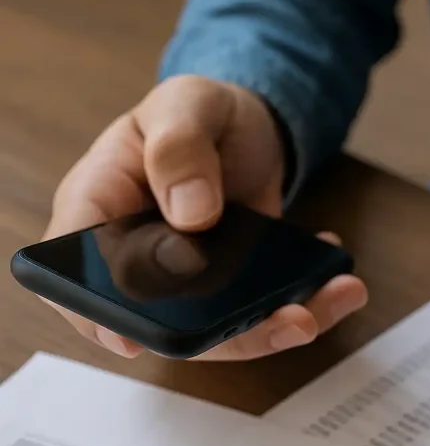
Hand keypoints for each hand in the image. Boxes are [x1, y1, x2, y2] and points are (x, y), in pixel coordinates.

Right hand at [45, 75, 367, 359]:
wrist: (245, 123)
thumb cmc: (197, 111)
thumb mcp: (187, 104)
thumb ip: (180, 149)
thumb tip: (192, 215)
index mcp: (100, 208)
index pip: (76, 273)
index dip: (96, 316)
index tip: (137, 341)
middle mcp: (137, 256)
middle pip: (162, 320)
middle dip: (230, 334)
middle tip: (294, 321)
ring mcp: (186, 279)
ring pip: (220, 327)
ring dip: (280, 324)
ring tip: (338, 296)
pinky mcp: (231, 286)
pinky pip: (258, 310)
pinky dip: (305, 301)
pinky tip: (336, 278)